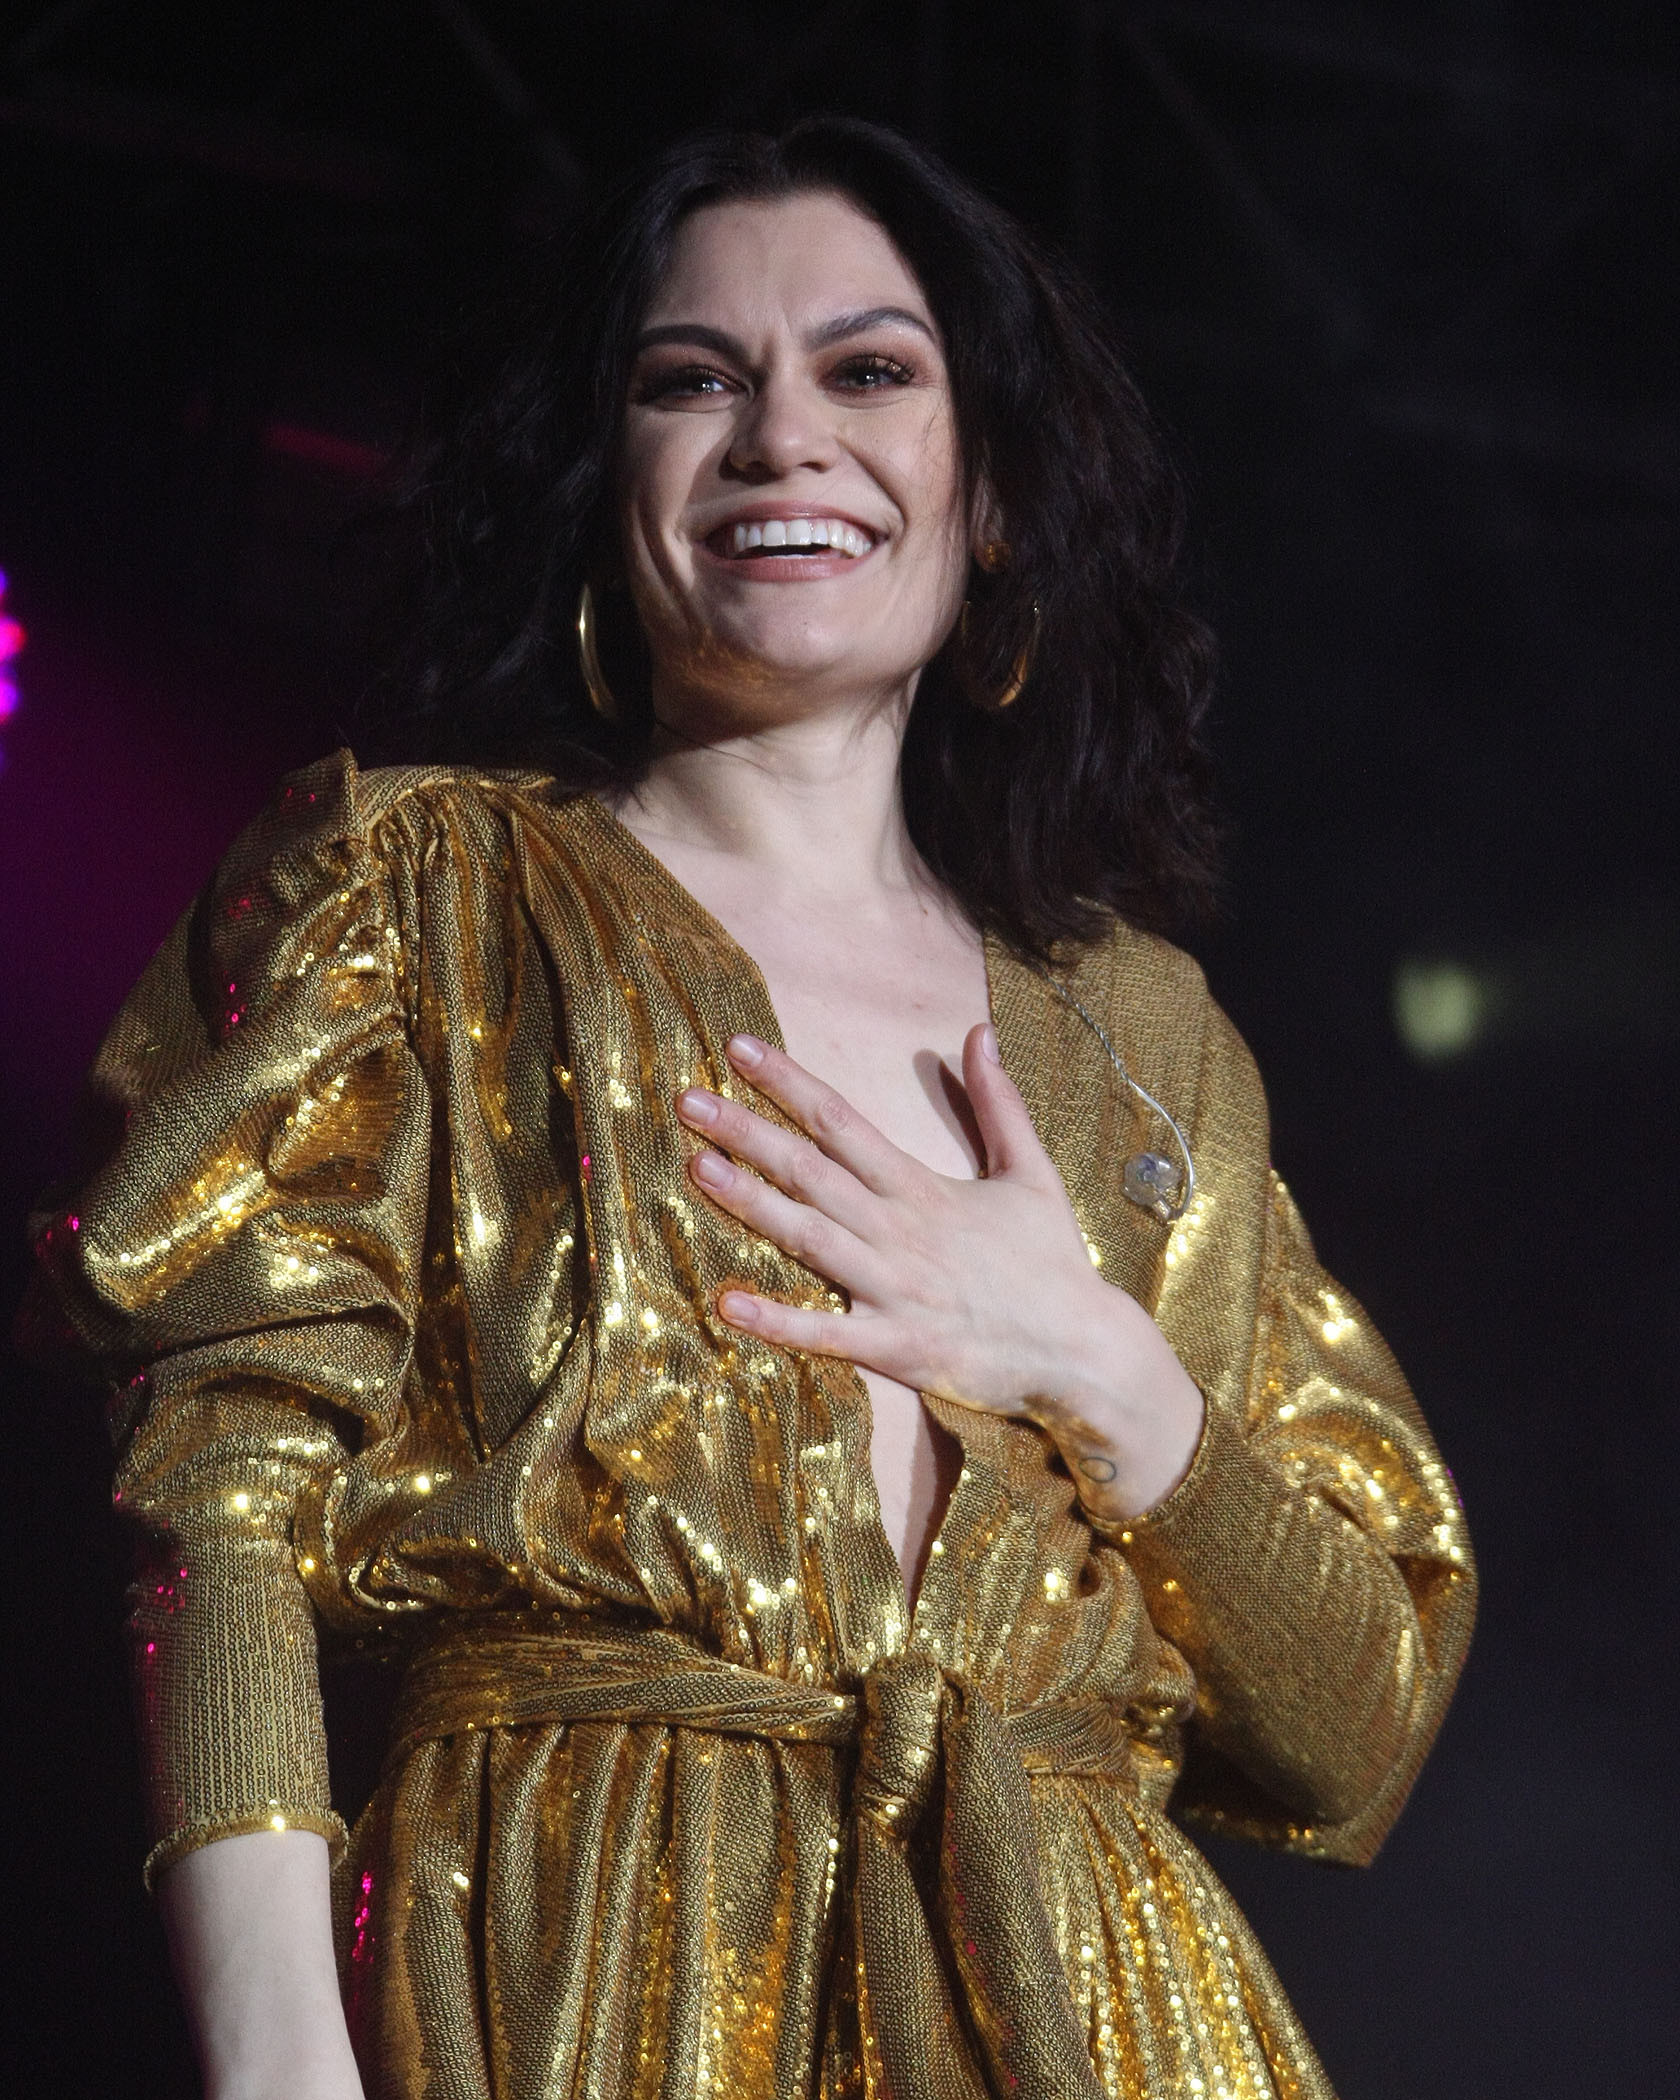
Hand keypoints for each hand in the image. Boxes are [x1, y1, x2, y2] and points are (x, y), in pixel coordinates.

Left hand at [676, 1026, 1203, 1518]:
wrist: (1085, 1352)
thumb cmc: (1052, 1264)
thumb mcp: (1031, 1172)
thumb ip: (998, 1103)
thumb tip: (981, 1034)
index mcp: (923, 1187)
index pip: (842, 1121)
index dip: (787, 1083)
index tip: (738, 1048)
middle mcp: (901, 1229)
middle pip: (811, 1170)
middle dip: (746, 1132)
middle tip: (687, 1098)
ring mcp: (896, 1288)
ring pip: (810, 1237)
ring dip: (750, 1203)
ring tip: (695, 1168)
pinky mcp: (899, 1346)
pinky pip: (828, 1332)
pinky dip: (778, 1318)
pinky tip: (728, 1301)